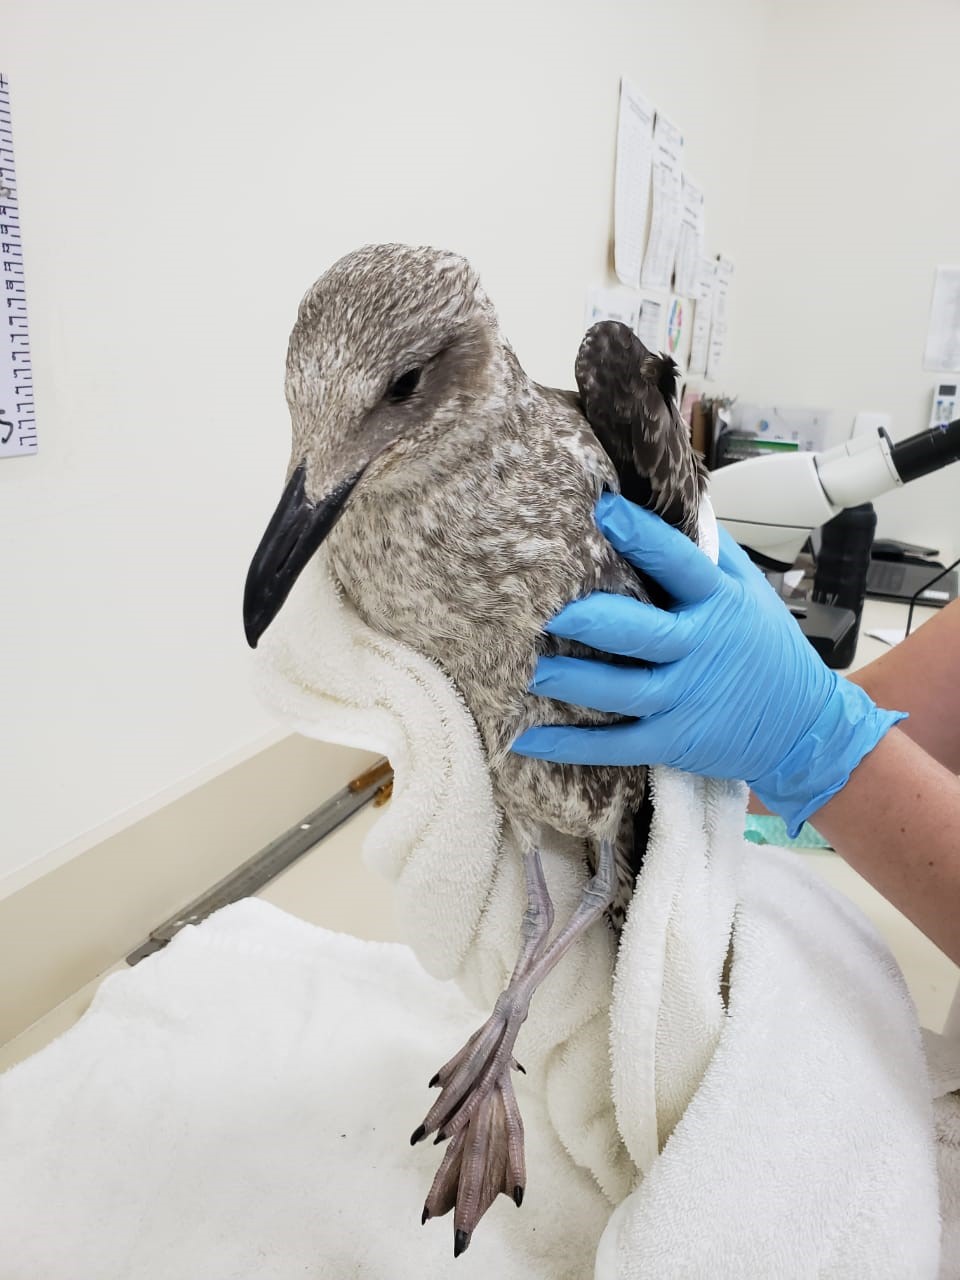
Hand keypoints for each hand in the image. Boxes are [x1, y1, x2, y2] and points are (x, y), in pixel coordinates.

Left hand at [512, 493, 904, 834]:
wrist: (805, 727)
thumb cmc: (767, 649)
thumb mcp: (750, 592)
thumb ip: (711, 553)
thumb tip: (675, 503)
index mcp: (717, 603)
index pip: (678, 562)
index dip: (641, 535)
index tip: (601, 508)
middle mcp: (700, 648)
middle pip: (642, 632)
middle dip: (594, 620)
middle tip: (547, 610)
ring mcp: (686, 698)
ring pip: (623, 690)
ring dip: (574, 682)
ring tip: (529, 671)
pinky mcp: (674, 740)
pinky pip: (617, 744)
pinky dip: (572, 745)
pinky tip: (529, 739)